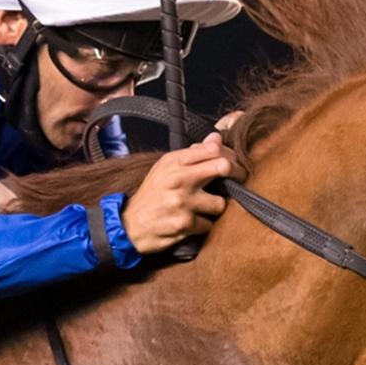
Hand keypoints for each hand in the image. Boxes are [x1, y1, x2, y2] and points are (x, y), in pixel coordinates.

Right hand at [122, 132, 247, 253]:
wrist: (129, 225)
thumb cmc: (151, 196)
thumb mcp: (165, 168)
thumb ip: (192, 154)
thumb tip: (216, 138)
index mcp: (174, 162)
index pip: (213, 150)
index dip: (228, 157)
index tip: (231, 164)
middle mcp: (178, 179)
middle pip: (223, 168)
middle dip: (236, 175)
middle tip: (236, 182)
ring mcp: (182, 202)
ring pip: (220, 203)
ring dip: (214, 208)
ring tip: (202, 208)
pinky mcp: (184, 224)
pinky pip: (208, 224)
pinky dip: (202, 226)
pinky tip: (191, 222)